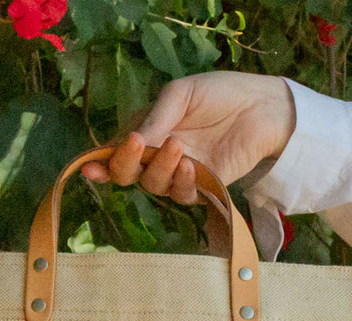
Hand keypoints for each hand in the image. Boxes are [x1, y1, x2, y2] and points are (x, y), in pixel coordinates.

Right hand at [81, 72, 295, 203]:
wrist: (261, 107)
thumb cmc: (220, 94)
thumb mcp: (181, 95)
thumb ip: (156, 118)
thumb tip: (131, 142)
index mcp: (147, 132)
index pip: (116, 154)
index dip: (101, 164)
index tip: (90, 167)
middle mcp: (157, 158)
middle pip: (127, 176)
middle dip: (124, 165)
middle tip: (136, 146)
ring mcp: (178, 175)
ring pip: (153, 186)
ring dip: (160, 168)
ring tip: (178, 146)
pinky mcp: (201, 188)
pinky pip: (182, 195)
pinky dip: (182, 182)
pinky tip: (190, 164)